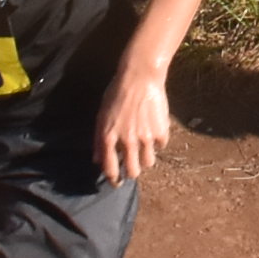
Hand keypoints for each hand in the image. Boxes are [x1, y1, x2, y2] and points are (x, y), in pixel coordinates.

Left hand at [96, 60, 176, 182]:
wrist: (141, 76)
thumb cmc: (117, 92)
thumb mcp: (101, 115)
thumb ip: (98, 139)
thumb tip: (96, 159)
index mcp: (109, 137)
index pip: (110, 169)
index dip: (113, 179)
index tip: (117, 181)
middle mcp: (128, 141)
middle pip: (133, 172)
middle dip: (131, 172)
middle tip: (132, 166)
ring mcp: (146, 137)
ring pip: (148, 163)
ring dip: (145, 159)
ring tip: (144, 149)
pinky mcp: (162, 131)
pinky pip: (161, 146)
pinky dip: (157, 142)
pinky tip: (153, 132)